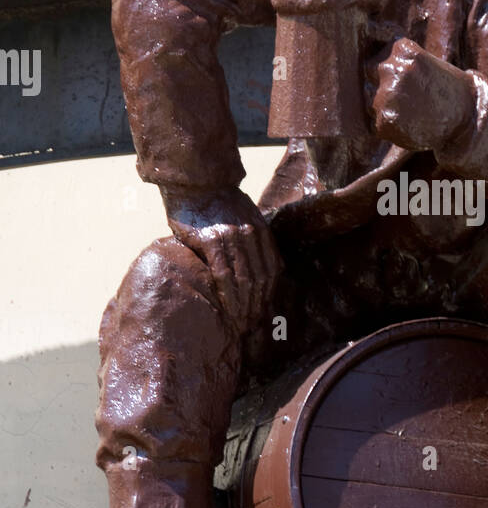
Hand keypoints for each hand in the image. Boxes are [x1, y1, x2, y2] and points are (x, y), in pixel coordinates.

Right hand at [161, 186, 281, 334]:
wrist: (195, 182)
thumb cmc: (216, 205)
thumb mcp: (244, 218)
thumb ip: (255, 241)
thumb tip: (268, 269)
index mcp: (261, 230)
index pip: (273, 268)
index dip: (270, 294)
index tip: (265, 312)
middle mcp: (251, 233)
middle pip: (261, 277)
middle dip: (258, 305)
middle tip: (252, 325)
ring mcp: (232, 236)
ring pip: (245, 279)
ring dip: (244, 305)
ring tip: (241, 323)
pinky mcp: (212, 239)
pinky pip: (224, 273)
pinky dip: (228, 294)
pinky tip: (226, 309)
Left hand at [369, 37, 474, 151]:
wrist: (466, 115)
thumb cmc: (443, 89)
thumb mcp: (421, 63)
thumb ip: (395, 61)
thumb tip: (360, 64)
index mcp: (401, 49)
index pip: (377, 54)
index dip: (387, 68)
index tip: (405, 77)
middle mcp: (391, 68)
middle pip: (368, 73)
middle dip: (382, 84)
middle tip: (409, 95)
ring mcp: (386, 95)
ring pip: (370, 99)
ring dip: (384, 106)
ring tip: (412, 110)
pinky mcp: (385, 120)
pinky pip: (376, 122)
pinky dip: (390, 126)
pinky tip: (411, 123)